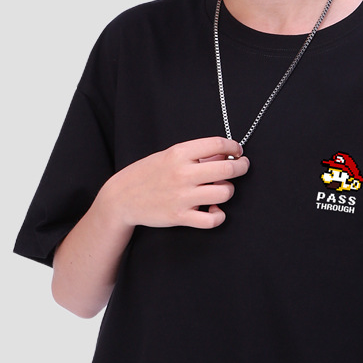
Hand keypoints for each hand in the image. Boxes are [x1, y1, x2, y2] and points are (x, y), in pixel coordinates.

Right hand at [100, 137, 248, 229]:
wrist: (121, 198)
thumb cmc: (147, 174)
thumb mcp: (167, 156)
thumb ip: (195, 155)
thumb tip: (225, 154)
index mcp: (178, 153)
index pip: (218, 143)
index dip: (234, 146)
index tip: (237, 151)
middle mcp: (182, 174)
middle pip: (228, 168)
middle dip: (241, 167)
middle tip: (241, 166)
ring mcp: (182, 197)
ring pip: (225, 193)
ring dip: (228, 191)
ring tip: (220, 190)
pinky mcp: (180, 217)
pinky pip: (213, 219)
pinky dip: (219, 215)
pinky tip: (214, 210)